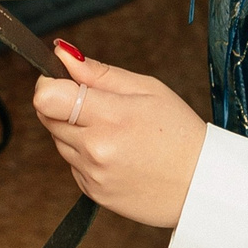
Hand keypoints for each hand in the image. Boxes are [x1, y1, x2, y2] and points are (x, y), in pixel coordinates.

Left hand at [31, 41, 206, 229]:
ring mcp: (93, 175)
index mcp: (110, 117)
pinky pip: (73, 166)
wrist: (200, 186)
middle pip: (48, 117)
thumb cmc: (179, 133)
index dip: (49, 84)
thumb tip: (62, 54)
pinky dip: (86, 157)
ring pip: (59, 141)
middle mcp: (95, 149)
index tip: (64, 81)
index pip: (47, 97)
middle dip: (64, 106)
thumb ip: (99, 73)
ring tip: (115, 133)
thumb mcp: (147, 89)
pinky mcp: (93, 194)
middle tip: (100, 107)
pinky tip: (117, 154)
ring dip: (76, 132)